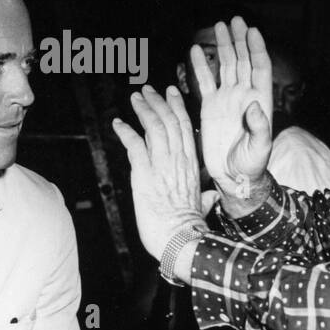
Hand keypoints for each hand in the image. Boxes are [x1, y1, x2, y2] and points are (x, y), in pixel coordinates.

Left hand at [111, 85, 204, 260]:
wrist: (180, 239)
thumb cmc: (189, 227)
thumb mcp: (201, 206)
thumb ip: (205, 197)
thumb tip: (211, 197)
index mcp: (192, 164)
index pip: (185, 127)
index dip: (177, 107)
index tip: (171, 92)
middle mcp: (178, 160)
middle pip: (169, 121)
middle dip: (158, 102)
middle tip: (147, 89)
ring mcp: (162, 165)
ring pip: (154, 127)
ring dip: (143, 110)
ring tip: (135, 98)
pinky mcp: (144, 174)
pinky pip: (135, 145)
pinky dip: (126, 132)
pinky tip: (118, 123)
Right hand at [194, 18, 273, 211]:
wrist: (234, 176)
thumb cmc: (252, 164)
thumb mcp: (260, 148)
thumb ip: (259, 127)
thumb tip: (255, 105)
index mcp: (259, 100)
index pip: (260, 68)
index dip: (256, 49)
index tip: (251, 31)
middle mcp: (244, 95)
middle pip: (243, 61)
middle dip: (239, 40)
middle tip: (234, 21)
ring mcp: (227, 99)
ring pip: (226, 66)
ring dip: (223, 47)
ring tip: (219, 26)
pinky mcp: (211, 106)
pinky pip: (205, 82)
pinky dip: (200, 67)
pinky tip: (193, 51)